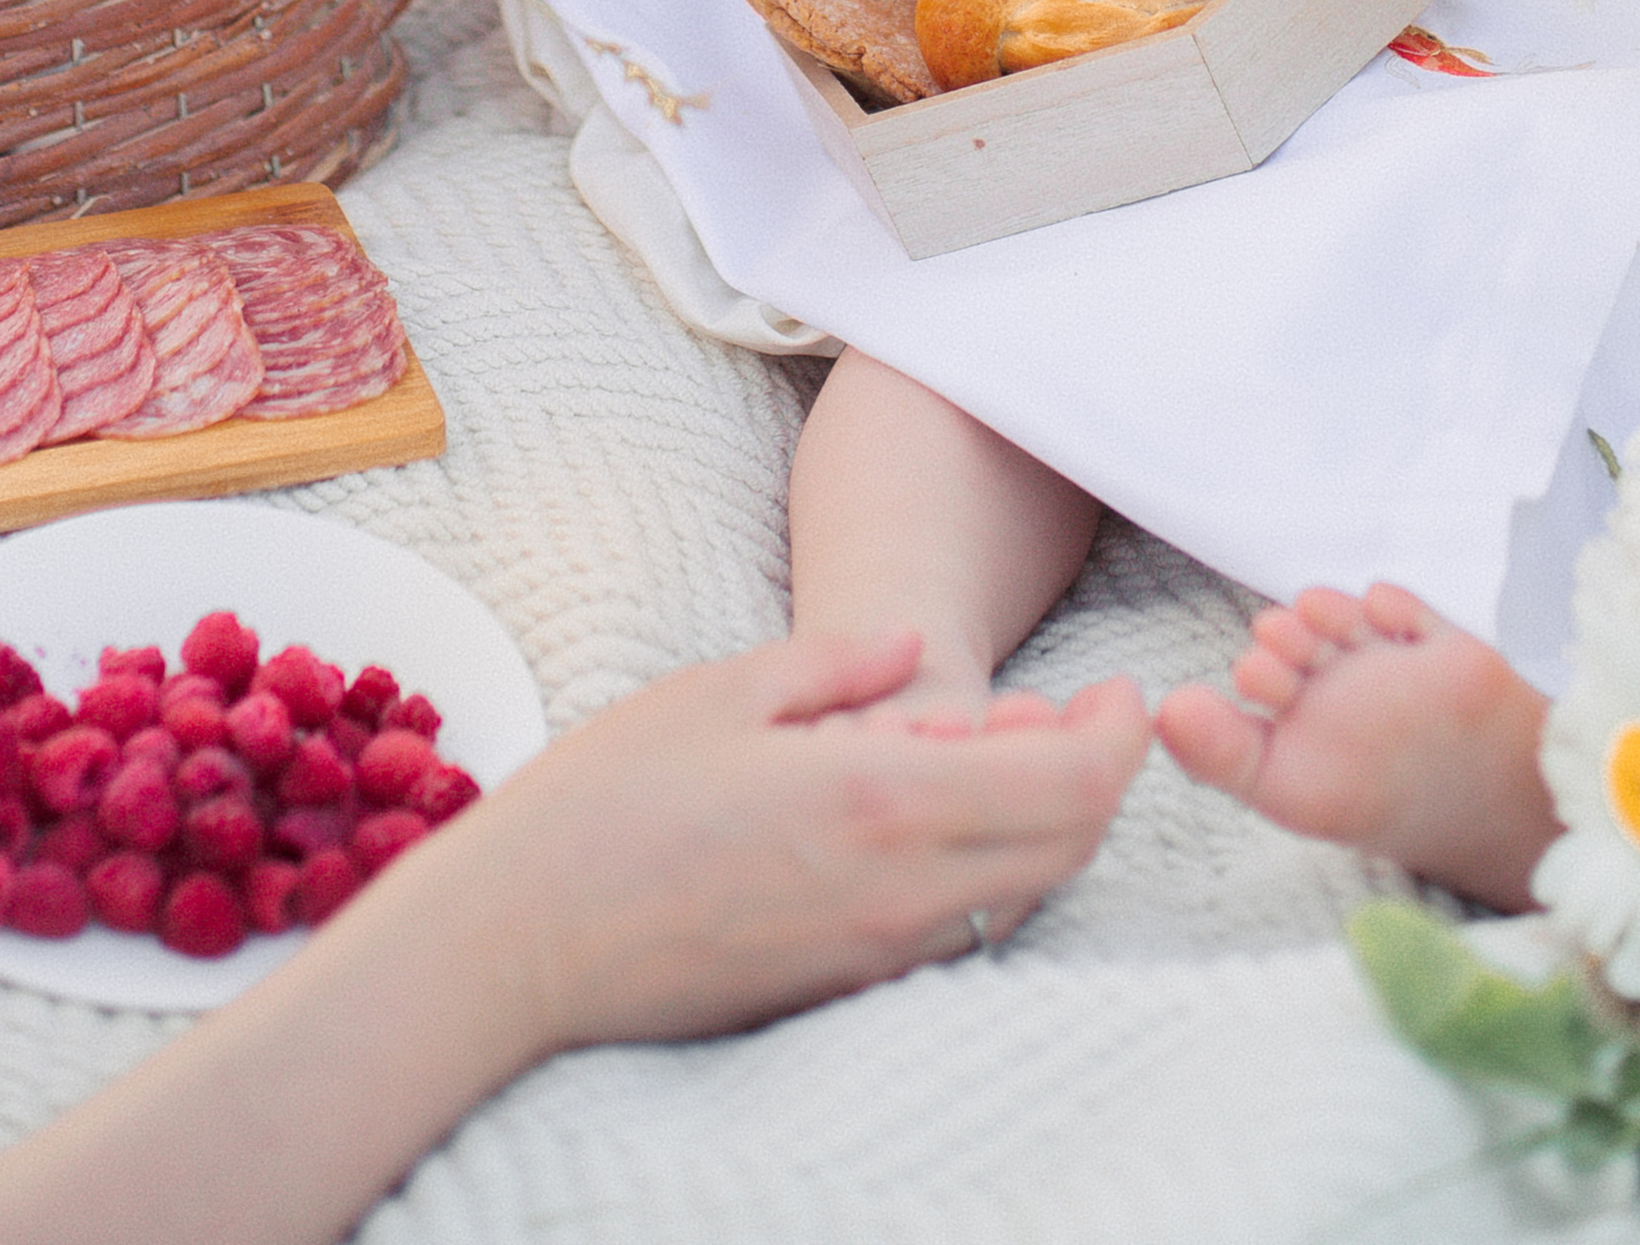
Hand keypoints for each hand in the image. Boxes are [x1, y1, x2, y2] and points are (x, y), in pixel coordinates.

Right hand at [408, 630, 1149, 1056]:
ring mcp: (878, 954)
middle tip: (1067, 711)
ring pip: (1023, 894)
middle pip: (1070, 847)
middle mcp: (902, 893)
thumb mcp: (722, 692)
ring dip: (1045, 825)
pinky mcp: (845, 989)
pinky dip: (988, 870)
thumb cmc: (607, 803)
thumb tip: (916, 649)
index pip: (1071, 784)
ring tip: (999, 750)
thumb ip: (840, 667)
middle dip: (1096, 776)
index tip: (1118, 690)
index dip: (1118, 736)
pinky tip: (934, 817)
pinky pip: (962, 929)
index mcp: (882, 801)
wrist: (521, 947)